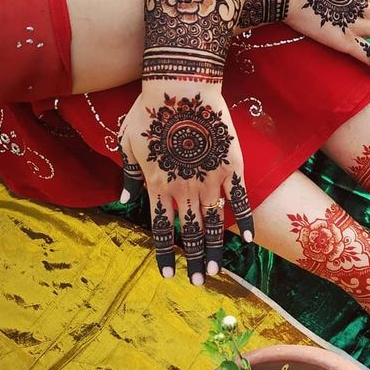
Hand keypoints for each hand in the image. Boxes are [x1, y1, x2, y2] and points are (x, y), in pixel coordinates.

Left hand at [118, 86, 253, 284]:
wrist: (182, 86)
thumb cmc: (150, 110)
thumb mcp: (128, 142)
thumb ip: (129, 175)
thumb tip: (123, 200)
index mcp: (158, 185)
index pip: (161, 229)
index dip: (165, 254)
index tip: (169, 275)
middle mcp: (185, 189)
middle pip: (190, 234)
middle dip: (193, 261)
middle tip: (198, 282)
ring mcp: (210, 180)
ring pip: (213, 224)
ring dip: (215, 251)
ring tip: (216, 272)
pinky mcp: (231, 167)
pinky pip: (239, 201)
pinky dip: (243, 222)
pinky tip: (245, 240)